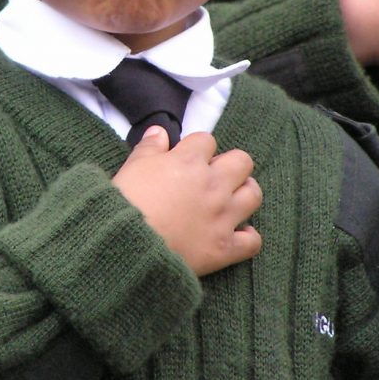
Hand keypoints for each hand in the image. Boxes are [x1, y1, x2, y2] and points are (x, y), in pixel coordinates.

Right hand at [112, 127, 261, 275]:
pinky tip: (236, 234)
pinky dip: (247, 237)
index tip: (187, 159)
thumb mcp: (132, 167)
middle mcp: (212, 186)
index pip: (206, 140)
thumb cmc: (125, 205)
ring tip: (232, 198)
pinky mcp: (223, 248)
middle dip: (230, 165)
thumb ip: (149, 147)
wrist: (125, 247)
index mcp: (188, 162)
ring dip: (245, 193)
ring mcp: (221, 217)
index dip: (197, 148)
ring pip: (253, 195)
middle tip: (214, 176)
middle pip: (242, 161)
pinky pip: (252, 241)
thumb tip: (159, 131)